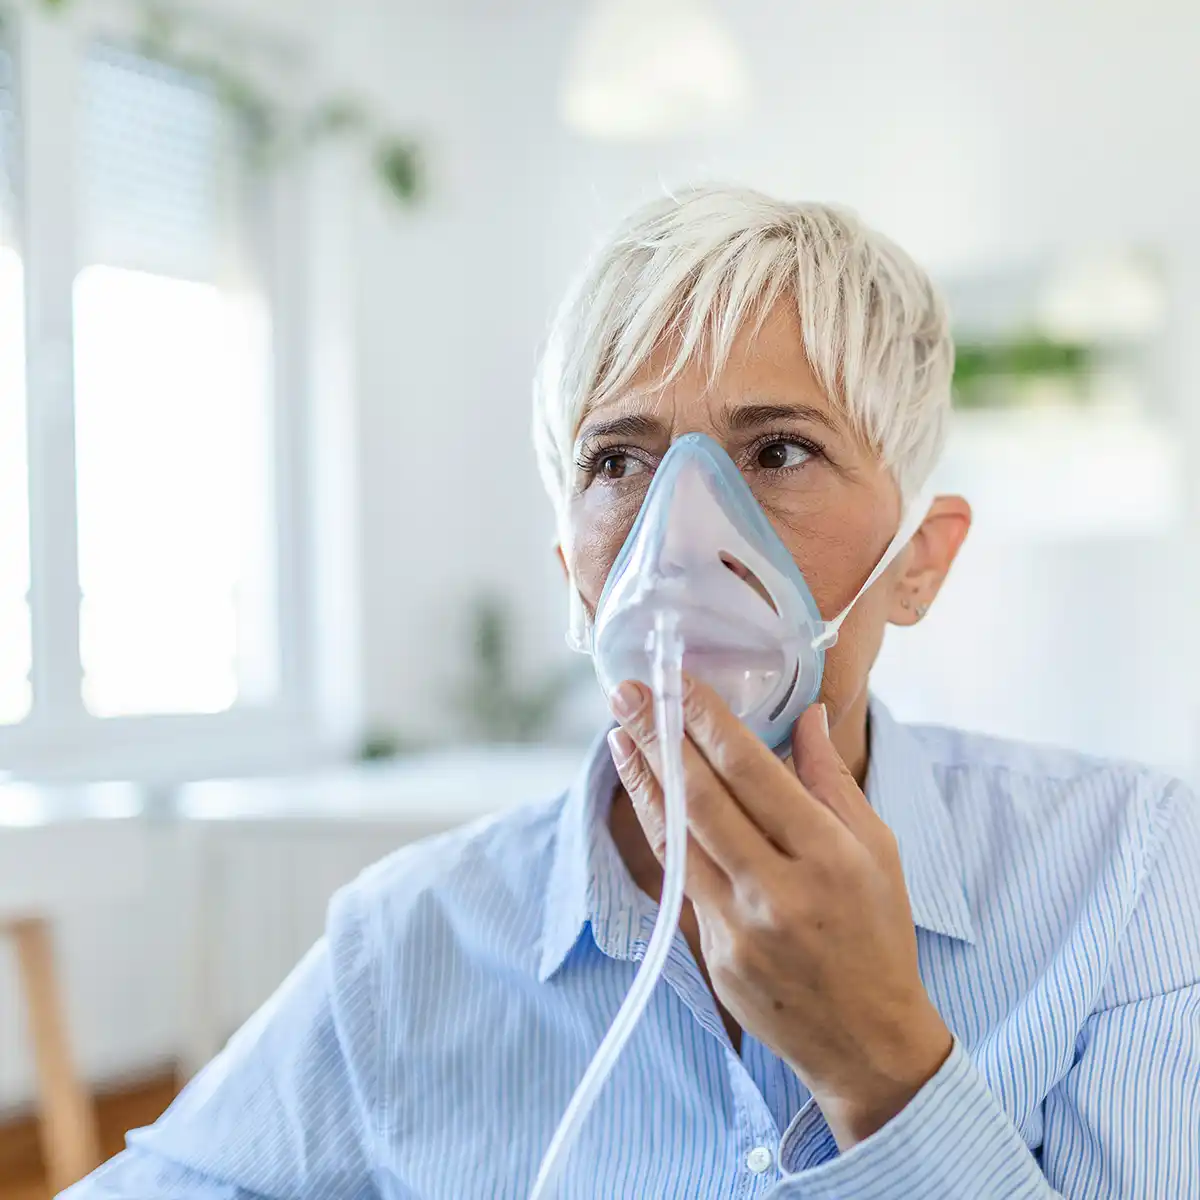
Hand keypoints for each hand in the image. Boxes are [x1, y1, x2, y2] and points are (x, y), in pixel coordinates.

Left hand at [607, 676, 952, 1149]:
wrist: (867, 1043)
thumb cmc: (879, 934)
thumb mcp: (879, 850)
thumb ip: (833, 781)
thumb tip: (807, 714)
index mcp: (827, 857)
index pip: (751, 771)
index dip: (707, 720)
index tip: (678, 681)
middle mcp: (777, 891)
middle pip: (701, 798)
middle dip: (658, 736)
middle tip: (628, 693)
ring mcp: (738, 927)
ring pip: (676, 837)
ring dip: (642, 779)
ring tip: (620, 734)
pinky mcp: (714, 953)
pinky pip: (678, 877)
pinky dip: (658, 828)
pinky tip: (645, 794)